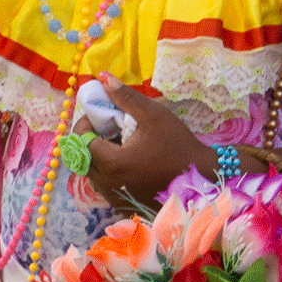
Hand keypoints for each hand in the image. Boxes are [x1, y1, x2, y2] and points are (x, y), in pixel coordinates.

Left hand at [82, 74, 219, 205]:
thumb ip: (126, 98)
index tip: (101, 114)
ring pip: (92, 172)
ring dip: (100, 155)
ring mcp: (113, 197)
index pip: (81, 140)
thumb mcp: (155, 116)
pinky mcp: (120, 204)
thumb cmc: (179, 146)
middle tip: (111, 128)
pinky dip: (109, 170)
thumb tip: (103, 78)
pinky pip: (104, 184)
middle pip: (82, 157)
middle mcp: (106, 184)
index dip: (86, 123)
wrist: (200, 179)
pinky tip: (130, 161)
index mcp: (112, 162)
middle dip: (92, 139)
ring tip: (122, 143)